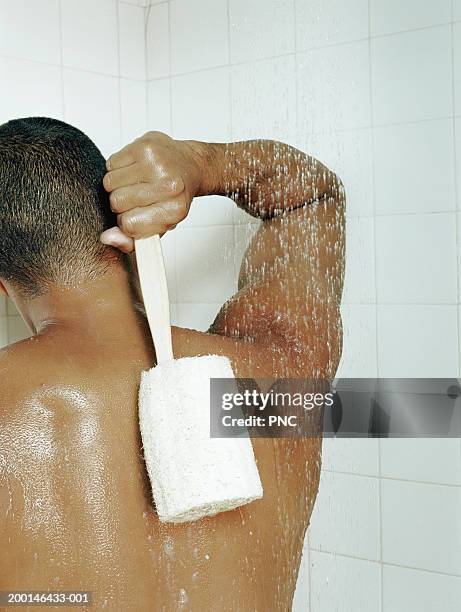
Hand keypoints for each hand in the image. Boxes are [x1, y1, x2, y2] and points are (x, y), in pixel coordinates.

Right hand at [101, 131, 202, 252]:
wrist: (190, 166)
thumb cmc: (172, 198)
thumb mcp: (158, 226)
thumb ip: (132, 240)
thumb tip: (106, 237)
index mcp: (175, 210)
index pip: (129, 224)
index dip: (126, 223)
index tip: (136, 217)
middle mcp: (169, 185)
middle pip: (117, 202)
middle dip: (120, 204)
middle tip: (136, 199)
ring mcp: (156, 163)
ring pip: (109, 182)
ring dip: (117, 186)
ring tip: (134, 184)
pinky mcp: (144, 146)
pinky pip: (110, 163)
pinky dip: (117, 169)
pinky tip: (134, 170)